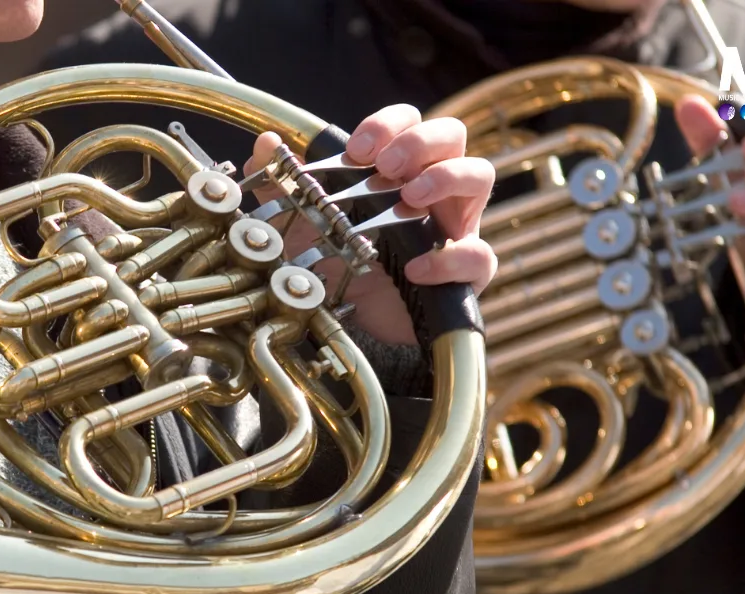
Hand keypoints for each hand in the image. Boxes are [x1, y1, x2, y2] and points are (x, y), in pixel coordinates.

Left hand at [243, 105, 496, 344]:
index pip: (409, 121)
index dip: (388, 124)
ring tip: (410, 197)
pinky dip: (451, 259)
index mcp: (398, 169)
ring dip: (447, 177)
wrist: (349, 321)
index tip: (357, 149)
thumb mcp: (301, 220)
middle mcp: (432, 188)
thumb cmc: (335, 259)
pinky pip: (479, 257)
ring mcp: (454, 225)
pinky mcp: (463, 273)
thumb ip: (280, 182)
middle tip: (386, 166)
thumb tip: (264, 144)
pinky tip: (416, 270)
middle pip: (451, 135)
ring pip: (480, 176)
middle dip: (420, 140)